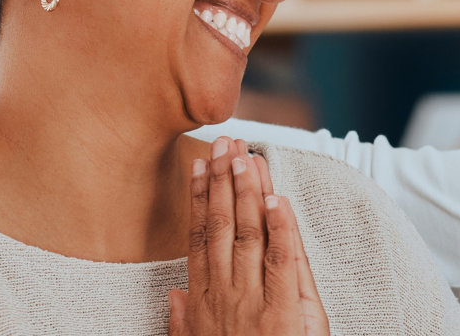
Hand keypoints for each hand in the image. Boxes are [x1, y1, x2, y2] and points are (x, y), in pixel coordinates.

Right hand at [170, 137, 327, 335]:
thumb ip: (186, 321)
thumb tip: (173, 295)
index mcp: (205, 302)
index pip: (199, 238)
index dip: (199, 199)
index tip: (199, 166)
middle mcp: (226, 296)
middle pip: (220, 227)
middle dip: (223, 181)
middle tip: (225, 142)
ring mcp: (254, 302)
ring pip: (248, 236)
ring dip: (248, 192)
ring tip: (246, 156)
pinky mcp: (286, 313)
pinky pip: (282, 263)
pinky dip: (280, 229)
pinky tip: (276, 200)